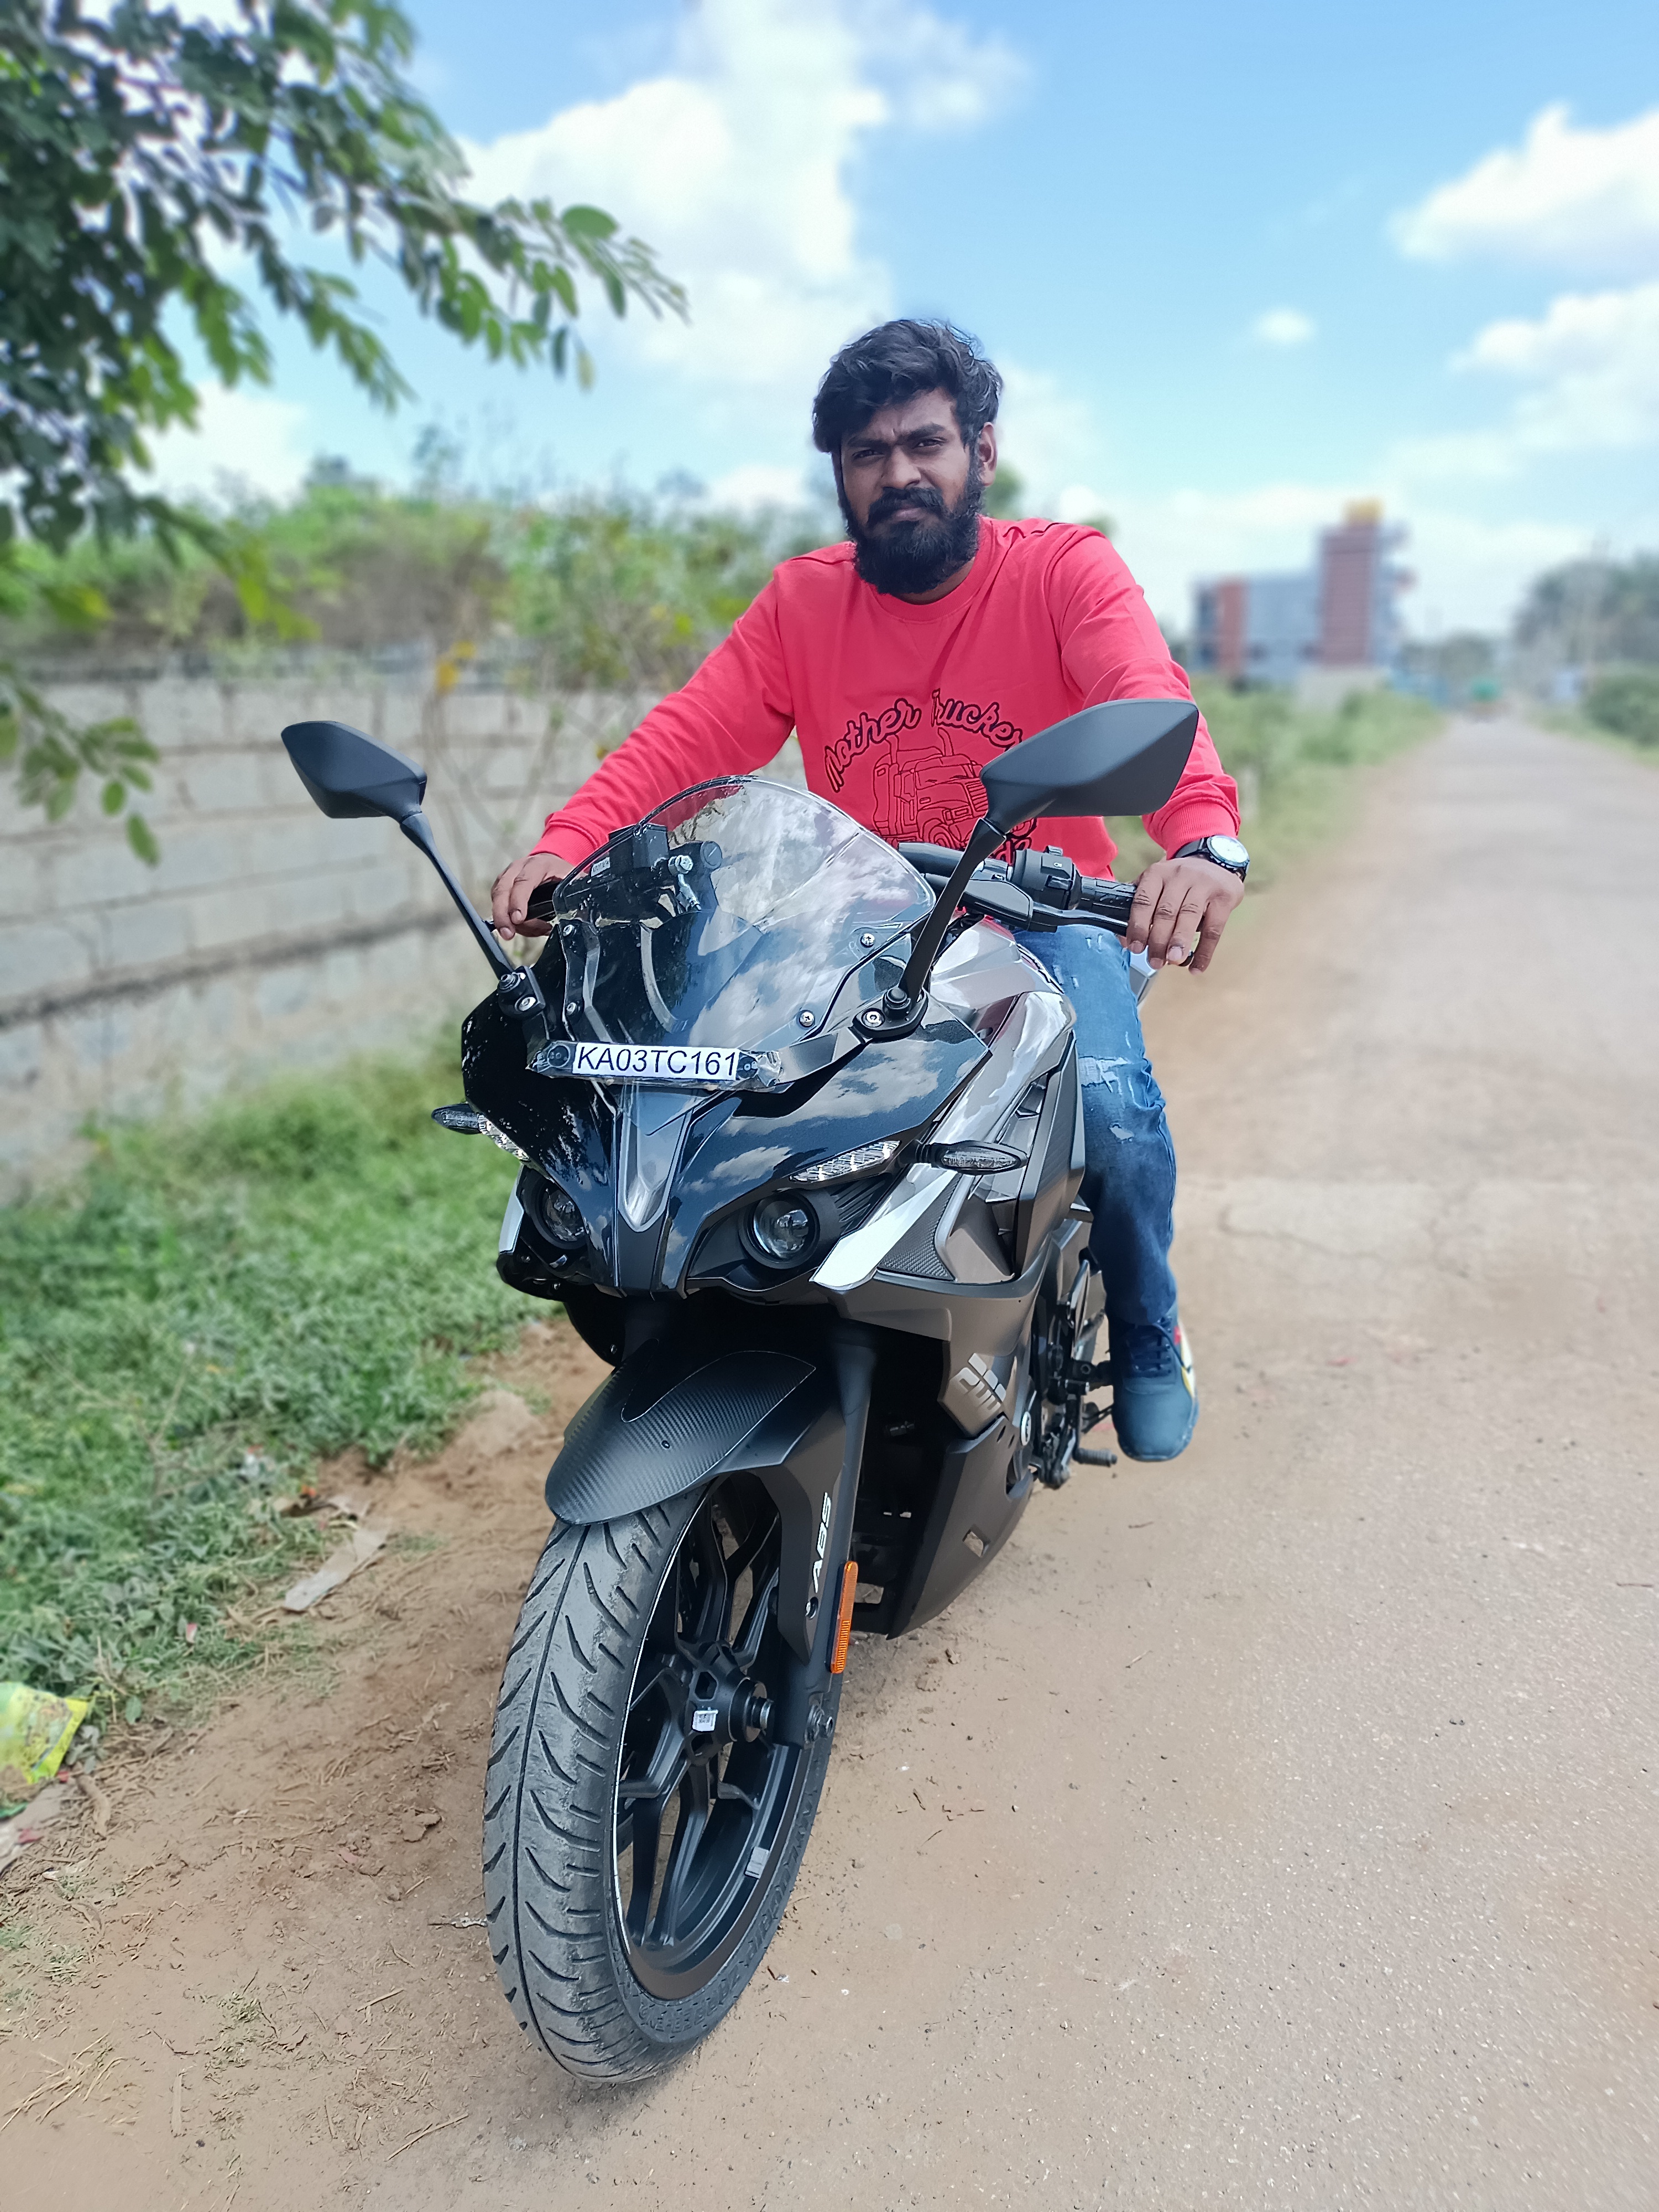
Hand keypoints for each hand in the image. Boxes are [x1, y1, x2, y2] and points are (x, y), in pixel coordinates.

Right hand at [491, 850, 571, 939]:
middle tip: (508, 934)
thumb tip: (581, 912)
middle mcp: (518, 868)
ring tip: (532, 931)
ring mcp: (507, 877)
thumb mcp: (573, 880)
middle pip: (502, 891)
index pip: (523, 882)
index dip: (518, 901)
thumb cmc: (562, 873)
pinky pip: (499, 906)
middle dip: (503, 915)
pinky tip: (527, 927)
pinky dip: (510, 920)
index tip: (519, 919)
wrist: (551, 863)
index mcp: (538, 865)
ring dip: (508, 921)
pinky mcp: (501, 887)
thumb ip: (576, 894)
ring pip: (497, 900)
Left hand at [1126, 855, 1243, 972]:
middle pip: (1166, 911)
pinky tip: (1196, 966)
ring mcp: (1203, 885)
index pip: (1144, 901)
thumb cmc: (1180, 881)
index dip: (1138, 926)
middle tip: (1155, 961)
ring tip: (1173, 960)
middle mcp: (1180, 876)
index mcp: (1158, 874)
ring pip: (1189, 916)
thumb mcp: (1158, 884)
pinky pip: (1214, 928)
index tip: (1136, 947)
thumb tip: (1127, 941)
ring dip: (1180, 941)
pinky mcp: (1224, 897)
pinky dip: (1205, 951)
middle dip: (1158, 940)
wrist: (1217, 863)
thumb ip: (1141, 908)